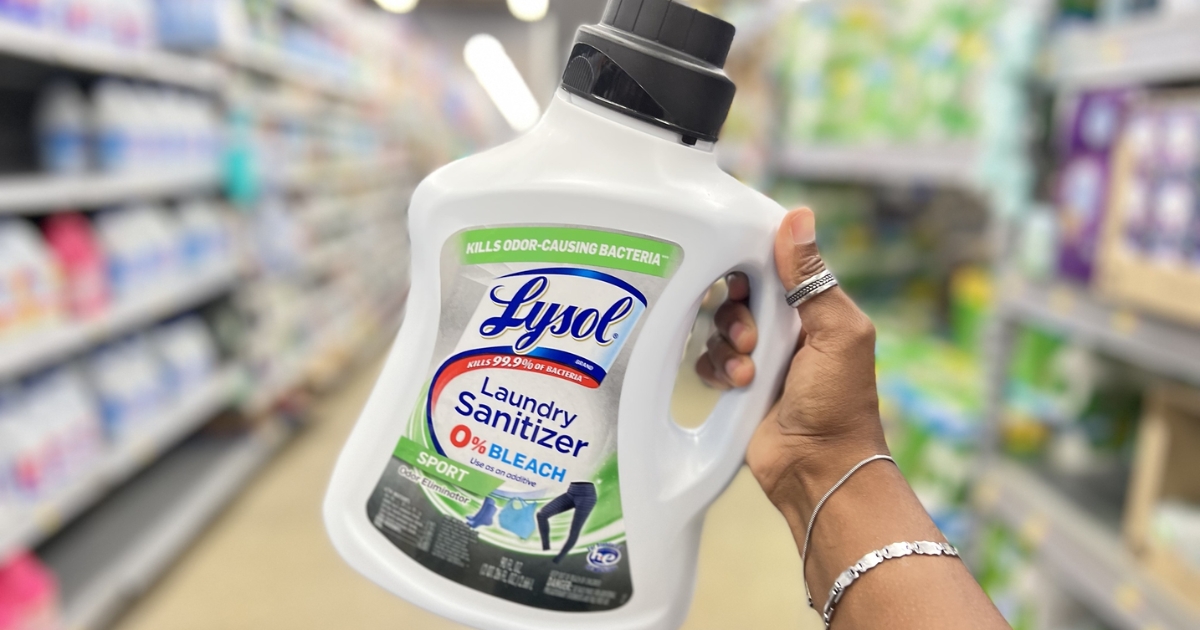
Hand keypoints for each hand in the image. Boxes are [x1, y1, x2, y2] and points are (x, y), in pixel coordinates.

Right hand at [696, 208, 889, 521]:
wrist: (818, 469)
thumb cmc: (839, 402)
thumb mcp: (837, 332)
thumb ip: (813, 279)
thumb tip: (798, 216)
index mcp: (814, 310)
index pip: (773, 268)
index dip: (753, 268)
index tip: (746, 281)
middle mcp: (785, 329)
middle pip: (739, 295)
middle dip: (738, 313)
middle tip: (752, 339)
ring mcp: (758, 358)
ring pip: (718, 327)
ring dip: (728, 347)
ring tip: (749, 374)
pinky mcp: (735, 386)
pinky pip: (708, 361)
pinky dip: (716, 370)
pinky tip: (735, 386)